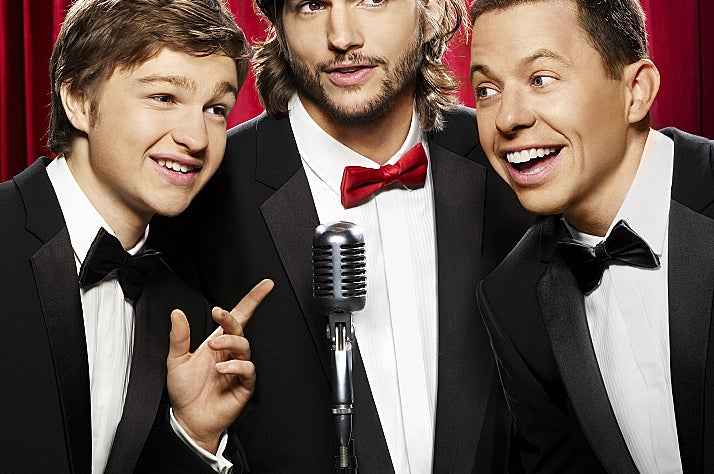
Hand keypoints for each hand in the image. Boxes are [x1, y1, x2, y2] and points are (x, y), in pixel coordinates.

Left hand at [166, 279, 273, 452]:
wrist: (188, 420)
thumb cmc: (185, 392)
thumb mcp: (176, 361)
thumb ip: (179, 337)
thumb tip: (176, 314)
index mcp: (217, 343)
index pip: (238, 316)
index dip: (253, 300)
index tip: (265, 285)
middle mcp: (229, 353)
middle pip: (240, 328)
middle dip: (231, 319)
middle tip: (218, 315)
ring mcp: (238, 368)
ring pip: (244, 347)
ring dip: (230, 342)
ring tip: (214, 348)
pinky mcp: (243, 385)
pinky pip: (248, 370)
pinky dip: (236, 367)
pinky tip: (222, 369)